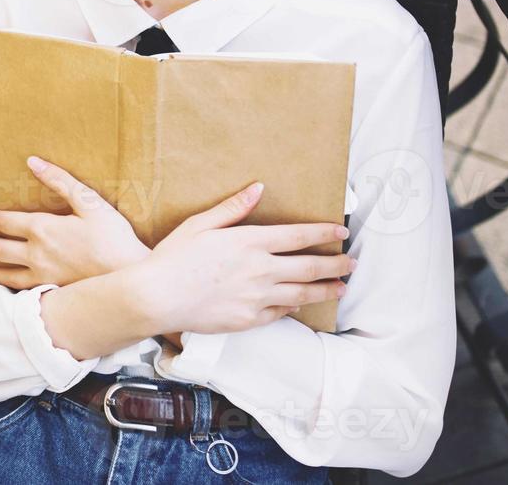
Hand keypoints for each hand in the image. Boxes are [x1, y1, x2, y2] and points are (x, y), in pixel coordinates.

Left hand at [0, 155, 149, 289]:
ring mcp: (43, 276)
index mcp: (43, 229)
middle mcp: (36, 254)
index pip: (7, 222)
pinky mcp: (53, 292)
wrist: (128, 276)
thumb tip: (34, 162)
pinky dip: (11, 288)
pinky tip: (12, 288)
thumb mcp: (89, 202)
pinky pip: (23, 291)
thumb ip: (60, 181)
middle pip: (1, 248)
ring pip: (8, 274)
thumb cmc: (113, 237)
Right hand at [125, 181, 354, 335]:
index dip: (323, 232)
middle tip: (351, 262)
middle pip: (310, 266)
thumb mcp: (200, 224)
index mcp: (249, 242)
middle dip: (335, 263)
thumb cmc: (174, 257)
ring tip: (341, 286)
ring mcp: (257, 297)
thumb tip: (258, 189)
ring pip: (302, 293)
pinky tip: (302, 304)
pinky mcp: (249, 319)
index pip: (298, 235)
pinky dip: (295, 307)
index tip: (341, 232)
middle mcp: (260, 270)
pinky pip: (281, 312)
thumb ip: (232, 208)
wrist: (157, 296)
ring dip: (325, 288)